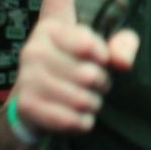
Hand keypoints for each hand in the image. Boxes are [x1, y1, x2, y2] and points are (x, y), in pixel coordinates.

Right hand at [10, 18, 138, 134]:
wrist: (40, 100)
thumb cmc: (79, 66)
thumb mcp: (105, 47)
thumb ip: (123, 44)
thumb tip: (123, 62)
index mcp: (51, 28)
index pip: (88, 44)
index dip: (103, 57)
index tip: (100, 58)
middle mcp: (33, 49)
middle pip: (89, 75)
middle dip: (101, 83)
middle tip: (94, 84)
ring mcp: (26, 78)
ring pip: (81, 100)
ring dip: (93, 104)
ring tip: (86, 99)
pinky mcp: (26, 106)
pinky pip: (70, 120)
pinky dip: (82, 122)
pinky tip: (77, 115)